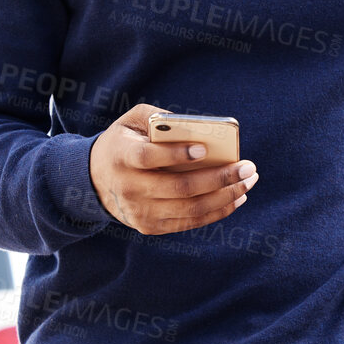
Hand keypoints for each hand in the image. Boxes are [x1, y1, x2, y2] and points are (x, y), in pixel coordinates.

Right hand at [89, 103, 258, 234]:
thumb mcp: (132, 121)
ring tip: (249, 181)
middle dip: (220, 178)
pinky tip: (237, 197)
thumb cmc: (124, 143)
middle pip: (180, 188)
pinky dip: (218, 211)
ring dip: (226, 196)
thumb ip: (159, 117)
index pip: (148, 157)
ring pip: (190, 208)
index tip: (205, 149)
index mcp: (122, 157)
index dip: (177, 154)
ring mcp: (140, 212)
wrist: (94, 180)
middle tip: (248, 166)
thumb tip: (197, 128)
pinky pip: (190, 221)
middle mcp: (129, 188)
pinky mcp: (150, 226)